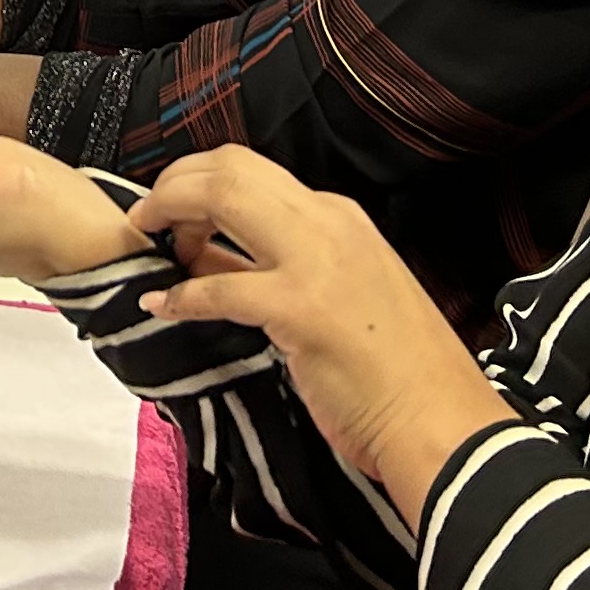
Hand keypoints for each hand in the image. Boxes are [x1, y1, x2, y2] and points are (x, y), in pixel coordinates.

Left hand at [131, 149, 511, 515]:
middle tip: (146, 217)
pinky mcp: (300, 309)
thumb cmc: (400, 372)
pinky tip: (161, 308)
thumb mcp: (349, 294)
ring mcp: (315, 261)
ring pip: (221, 197)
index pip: (254, 172)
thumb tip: (222, 261)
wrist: (443, 422)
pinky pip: (218, 285)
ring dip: (169, 214)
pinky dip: (181, 295)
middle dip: (175, 182)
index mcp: (340, 218)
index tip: (175, 213)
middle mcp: (327, 223)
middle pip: (230, 168)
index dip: (202, 186)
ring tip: (146, 244)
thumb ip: (292, 268)